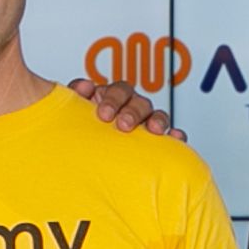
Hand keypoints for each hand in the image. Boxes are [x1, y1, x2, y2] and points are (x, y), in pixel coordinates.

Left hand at [64, 73, 179, 137]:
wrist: (81, 163)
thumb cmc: (78, 134)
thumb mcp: (71, 114)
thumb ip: (75, 96)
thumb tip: (86, 85)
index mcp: (111, 100)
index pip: (119, 90)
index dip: (113, 98)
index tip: (104, 114)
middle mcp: (131, 110)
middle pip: (139, 101)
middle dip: (133, 112)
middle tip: (123, 125)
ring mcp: (145, 126)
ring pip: (157, 115)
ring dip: (157, 120)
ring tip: (154, 130)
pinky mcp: (157, 145)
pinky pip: (172, 138)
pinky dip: (176, 136)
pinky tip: (176, 137)